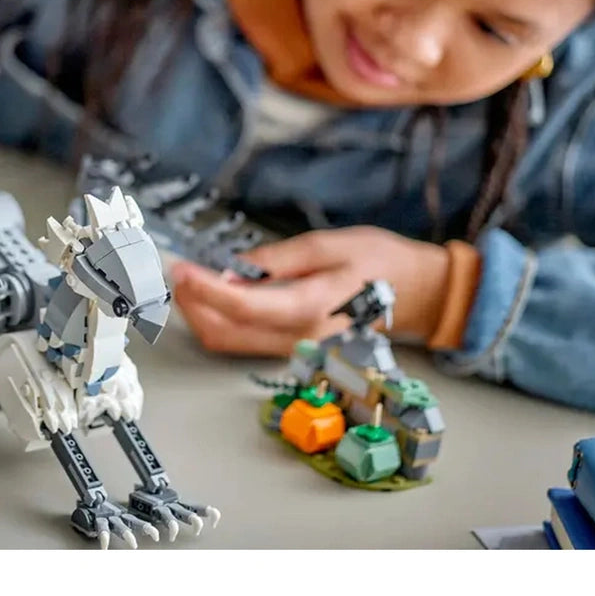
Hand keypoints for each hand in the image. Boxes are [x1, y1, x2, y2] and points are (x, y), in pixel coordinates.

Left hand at [170, 226, 450, 356]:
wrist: (415, 294)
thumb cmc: (378, 263)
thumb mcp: (327, 245)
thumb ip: (276, 260)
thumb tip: (232, 271)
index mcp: (312, 309)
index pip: (243, 306)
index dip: (204, 288)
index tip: (181, 268)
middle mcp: (300, 339)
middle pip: (225, 333)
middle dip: (192, 304)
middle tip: (178, 272)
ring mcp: (295, 350)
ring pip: (229, 342)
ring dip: (201, 312)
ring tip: (192, 279)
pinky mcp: (291, 350)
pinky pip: (243, 341)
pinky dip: (220, 319)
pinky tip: (216, 294)